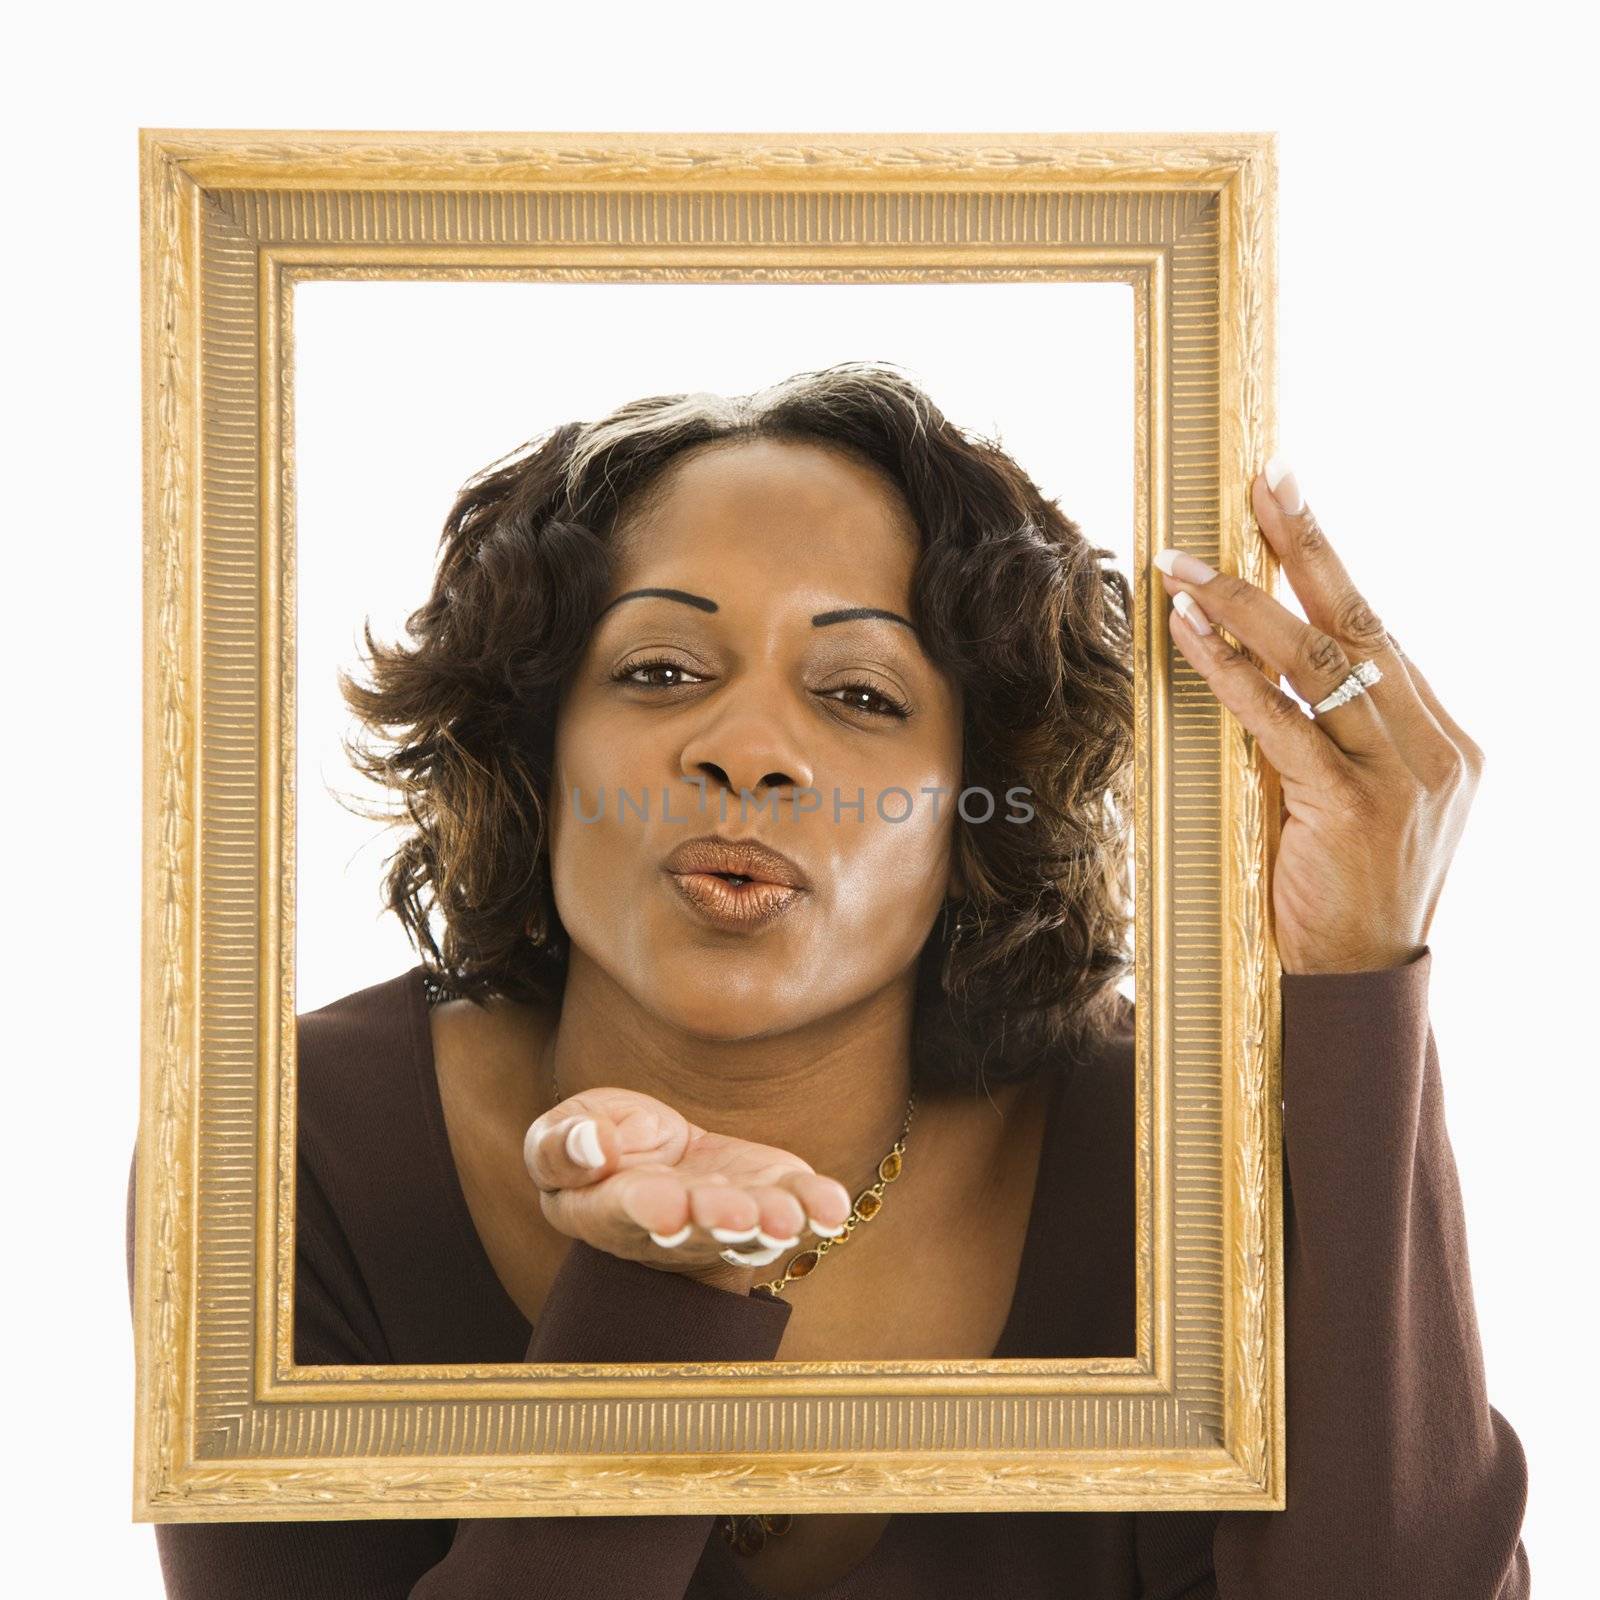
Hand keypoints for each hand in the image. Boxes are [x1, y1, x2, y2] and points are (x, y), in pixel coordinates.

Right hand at [522, 1087, 854, 1285]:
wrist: (660, 1161)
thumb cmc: (603, 1146)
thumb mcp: (564, 1131)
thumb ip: (562, 1144)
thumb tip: (592, 1143)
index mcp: (609, 1209)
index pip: (627, 1211)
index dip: (648, 1209)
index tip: (666, 1208)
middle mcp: (674, 1228)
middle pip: (696, 1229)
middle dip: (717, 1219)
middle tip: (737, 1215)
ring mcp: (728, 1217)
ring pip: (749, 1228)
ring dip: (769, 1223)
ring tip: (786, 1218)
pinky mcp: (770, 1192)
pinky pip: (796, 1206)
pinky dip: (815, 1208)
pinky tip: (830, 1207)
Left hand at [1156, 462, 1484, 975]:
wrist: (1358, 984)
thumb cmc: (1340, 890)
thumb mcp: (1346, 800)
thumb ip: (1324, 737)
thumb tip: (1253, 666)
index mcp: (1441, 739)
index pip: (1379, 633)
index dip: (1329, 565)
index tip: (1287, 503)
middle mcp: (1434, 747)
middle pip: (1363, 623)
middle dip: (1307, 545)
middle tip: (1263, 480)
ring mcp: (1403, 779)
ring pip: (1321, 664)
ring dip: (1243, 605)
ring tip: (1184, 564)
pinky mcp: (1354, 810)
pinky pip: (1281, 723)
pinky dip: (1231, 675)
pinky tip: (1189, 635)